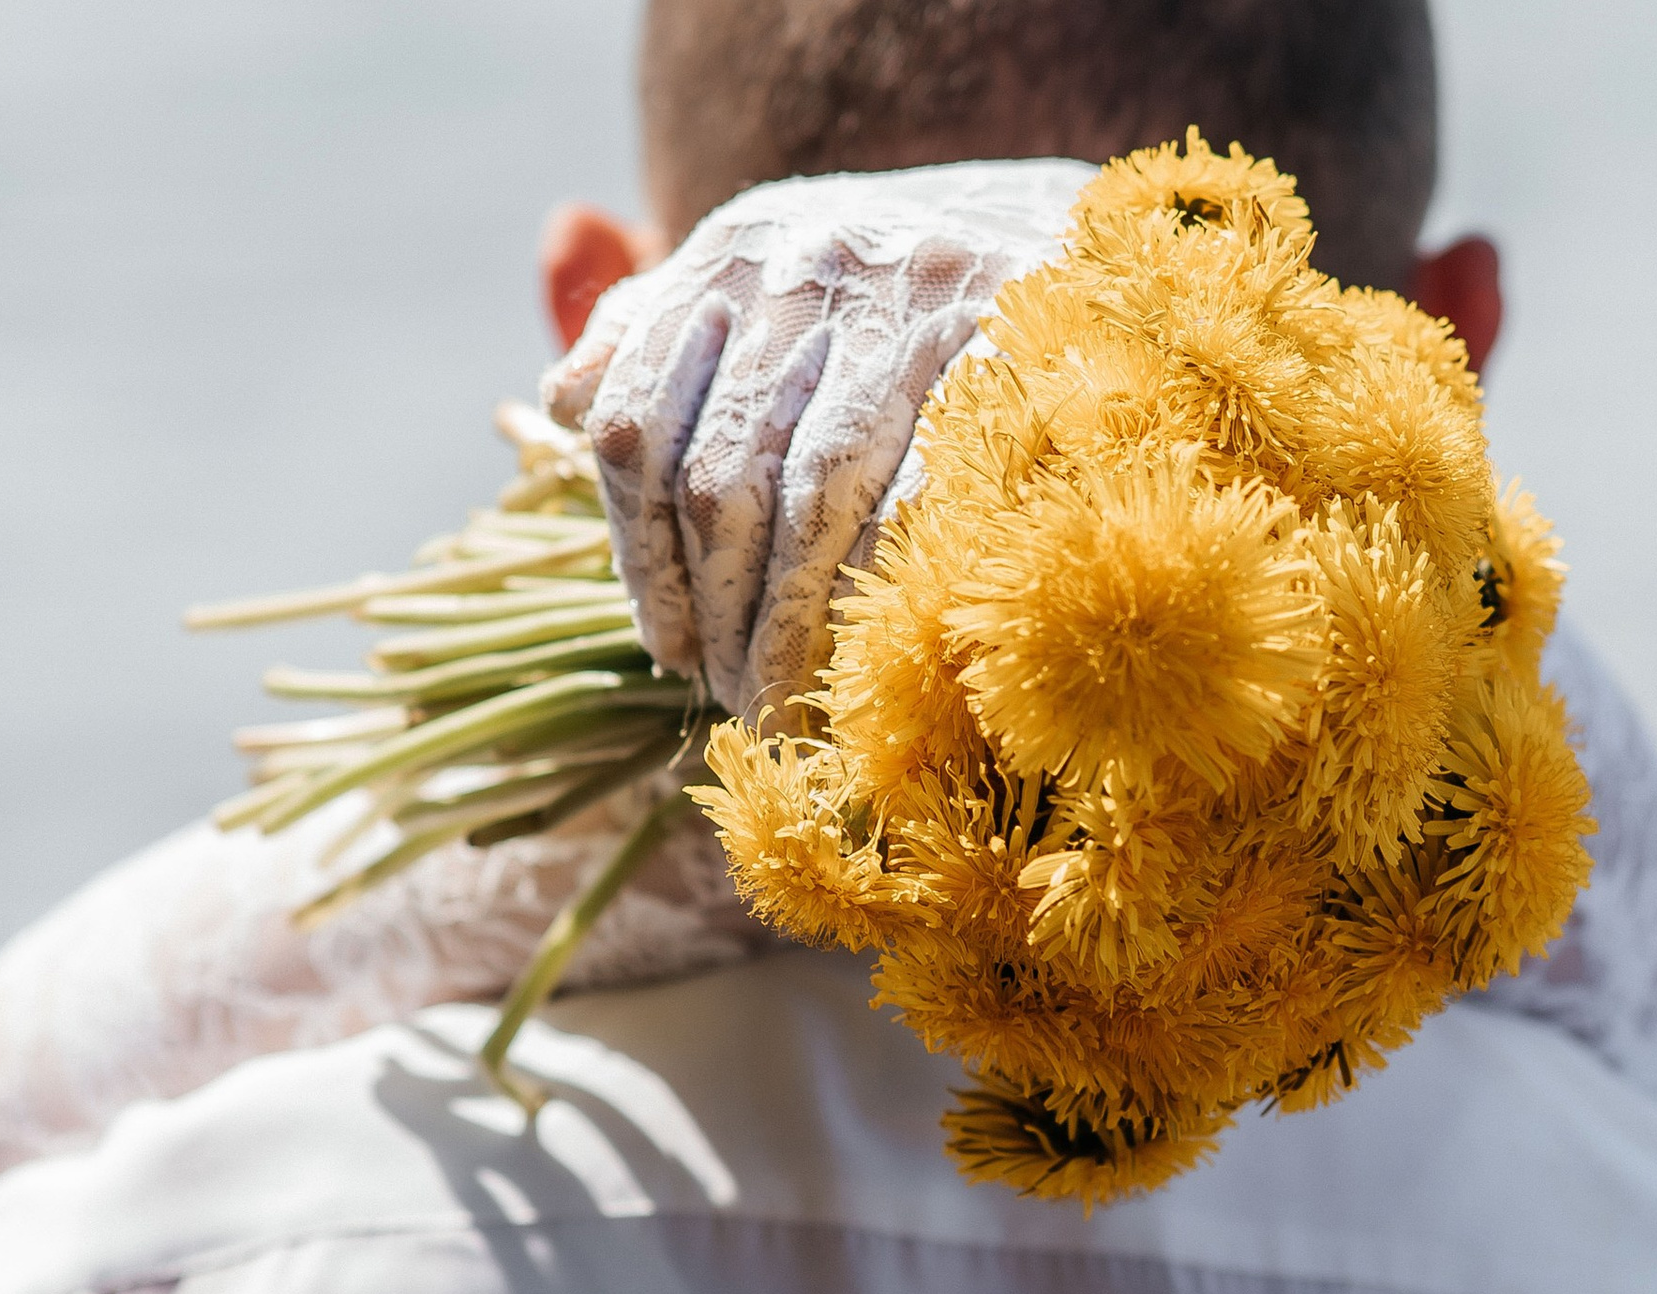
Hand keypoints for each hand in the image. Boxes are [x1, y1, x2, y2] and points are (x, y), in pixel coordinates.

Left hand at [541, 158, 1097, 716]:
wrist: (1098, 227)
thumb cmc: (922, 281)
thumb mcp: (781, 268)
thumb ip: (666, 329)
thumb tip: (557, 400)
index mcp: (732, 252)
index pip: (630, 425)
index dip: (637, 557)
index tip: (668, 646)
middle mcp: (804, 264)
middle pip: (717, 478)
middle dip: (717, 611)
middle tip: (732, 699)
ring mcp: (906, 299)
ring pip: (810, 497)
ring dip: (790, 621)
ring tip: (787, 702)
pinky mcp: (1003, 342)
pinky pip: (922, 491)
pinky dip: (885, 583)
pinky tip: (871, 650)